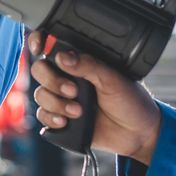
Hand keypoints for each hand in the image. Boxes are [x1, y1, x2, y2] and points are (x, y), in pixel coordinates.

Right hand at [28, 31, 161, 164]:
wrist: (137, 133)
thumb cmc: (130, 101)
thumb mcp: (113, 79)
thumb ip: (88, 66)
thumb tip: (63, 58)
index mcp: (80, 61)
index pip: (52, 45)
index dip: (39, 42)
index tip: (39, 48)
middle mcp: (67, 77)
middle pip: (40, 70)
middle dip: (52, 81)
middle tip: (73, 90)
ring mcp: (62, 97)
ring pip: (40, 94)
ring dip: (56, 103)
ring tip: (78, 111)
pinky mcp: (61, 117)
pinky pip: (42, 115)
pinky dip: (51, 118)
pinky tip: (66, 121)